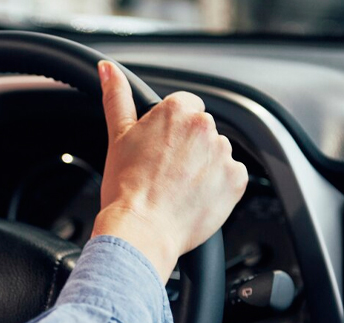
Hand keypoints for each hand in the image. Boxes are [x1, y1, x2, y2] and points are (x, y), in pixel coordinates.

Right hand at [91, 61, 247, 282]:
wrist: (141, 230)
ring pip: (215, 153)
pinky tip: (194, 198)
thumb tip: (108, 70)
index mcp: (177, 110)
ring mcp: (223, 153)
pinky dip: (217, 187)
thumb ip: (116, 97)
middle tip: (164, 172)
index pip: (184, 106)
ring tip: (178, 189)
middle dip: (188, 148)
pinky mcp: (236, 180)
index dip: (170, 130)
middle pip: (201, 130)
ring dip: (203, 167)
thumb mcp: (117, 137)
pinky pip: (231, 177)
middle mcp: (205, 126)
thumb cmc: (126, 188)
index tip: (159, 150)